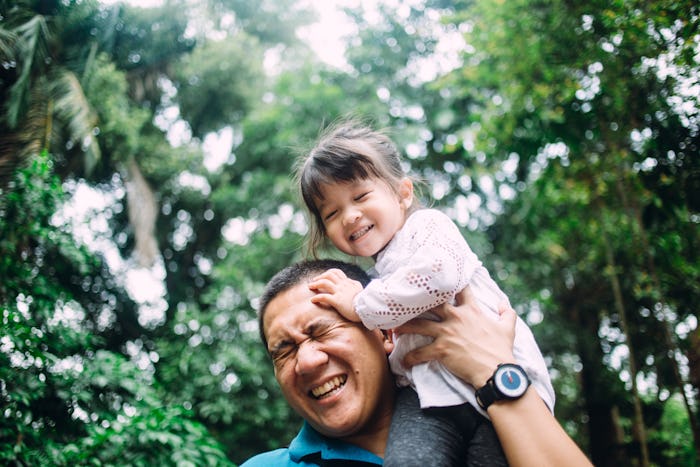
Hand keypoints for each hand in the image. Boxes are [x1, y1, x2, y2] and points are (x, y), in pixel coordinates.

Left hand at [308, 268, 362, 322]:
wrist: (367, 309)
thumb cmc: (364, 302)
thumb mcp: (360, 289)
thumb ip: (354, 284)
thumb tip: (350, 281)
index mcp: (348, 282)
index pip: (336, 272)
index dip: (328, 273)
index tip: (323, 276)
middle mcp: (343, 285)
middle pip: (328, 275)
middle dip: (319, 277)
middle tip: (313, 281)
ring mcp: (339, 292)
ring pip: (324, 283)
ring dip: (315, 284)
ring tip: (310, 287)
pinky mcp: (337, 301)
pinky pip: (324, 297)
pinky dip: (317, 298)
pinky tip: (313, 300)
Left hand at [395, 286, 516, 387]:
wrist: (496, 372)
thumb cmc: (502, 351)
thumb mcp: (508, 329)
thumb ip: (506, 313)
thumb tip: (503, 303)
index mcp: (472, 310)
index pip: (460, 289)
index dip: (449, 282)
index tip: (437, 278)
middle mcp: (456, 317)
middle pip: (431, 304)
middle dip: (416, 302)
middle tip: (404, 302)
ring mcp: (447, 333)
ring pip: (419, 325)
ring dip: (404, 326)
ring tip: (393, 328)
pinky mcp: (441, 349)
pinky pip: (420, 352)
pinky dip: (410, 357)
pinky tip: (403, 361)